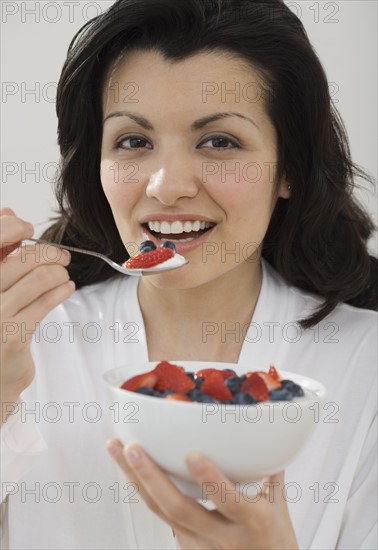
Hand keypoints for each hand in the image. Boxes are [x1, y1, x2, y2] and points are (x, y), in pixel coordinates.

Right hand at [0, 208, 74, 419]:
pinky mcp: (13, 334)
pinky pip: (45, 302)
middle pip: (23, 258)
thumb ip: (0, 251)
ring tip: (63, 275)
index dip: (12, 228)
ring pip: (39, 278)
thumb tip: (9, 213)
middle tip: (62, 256)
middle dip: (49, 253)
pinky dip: (61, 290)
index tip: (27, 229)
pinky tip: (66, 288)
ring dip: (59, 272)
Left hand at [107, 439, 298, 549]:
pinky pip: (159, 514)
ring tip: (118, 449)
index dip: (210, 480)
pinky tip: (129, 468)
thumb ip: (272, 472)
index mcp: (252, 522)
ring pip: (159, 510)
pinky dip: (143, 488)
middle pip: (178, 509)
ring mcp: (199, 545)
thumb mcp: (280, 510)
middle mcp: (221, 536)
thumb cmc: (275, 546)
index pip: (229, 502)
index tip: (193, 455)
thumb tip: (271, 436)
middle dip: (151, 476)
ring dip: (135, 478)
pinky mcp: (186, 547)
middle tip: (132, 448)